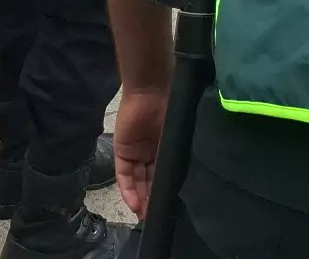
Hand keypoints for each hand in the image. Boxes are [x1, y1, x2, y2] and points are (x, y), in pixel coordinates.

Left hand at [114, 87, 167, 218]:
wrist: (149, 91)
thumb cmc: (169, 108)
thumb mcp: (177, 135)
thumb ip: (177, 153)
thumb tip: (187, 178)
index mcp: (165, 148)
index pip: (164, 175)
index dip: (165, 192)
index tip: (169, 209)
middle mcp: (150, 152)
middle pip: (150, 181)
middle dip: (152, 200)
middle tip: (155, 218)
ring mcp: (135, 152)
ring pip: (137, 181)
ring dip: (140, 198)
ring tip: (146, 216)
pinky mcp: (122, 151)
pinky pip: (123, 175)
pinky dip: (128, 190)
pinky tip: (134, 204)